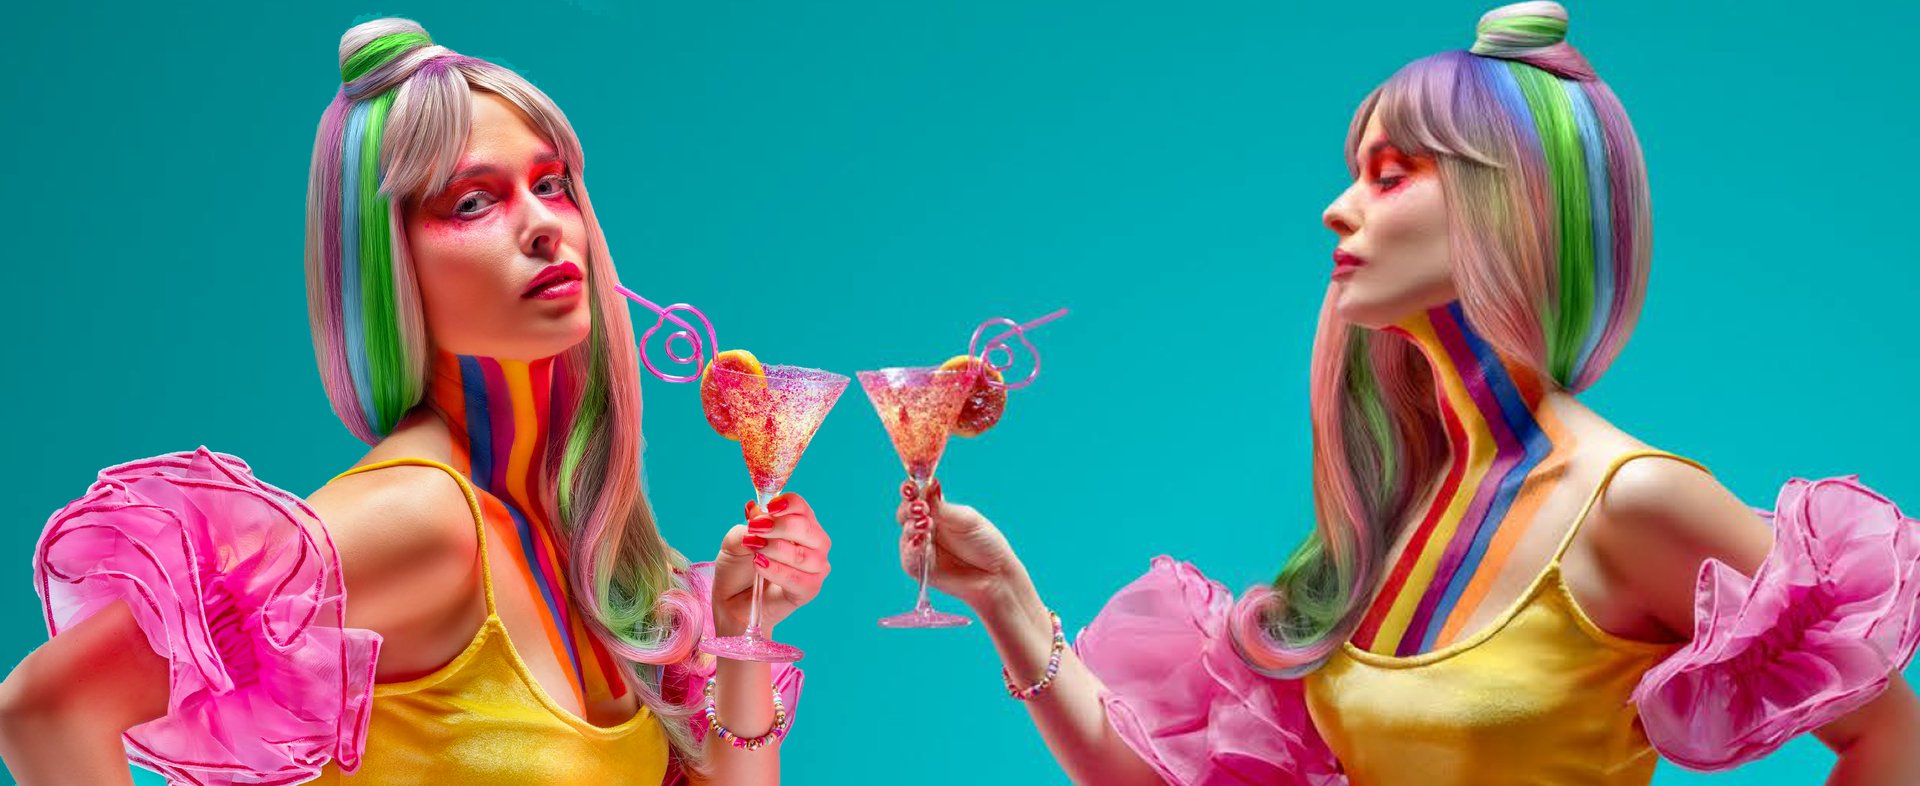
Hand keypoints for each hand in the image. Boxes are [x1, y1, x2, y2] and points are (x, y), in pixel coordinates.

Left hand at [712, 493, 830, 636]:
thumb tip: (757, 509)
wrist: (732, 600)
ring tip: (754, 551)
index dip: (788, 504)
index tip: (769, 507)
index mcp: (801, 524)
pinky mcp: (809, 590)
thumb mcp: (737, 539)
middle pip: (806, 529)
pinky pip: (799, 580)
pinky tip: (760, 566)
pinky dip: (777, 571)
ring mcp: (815, 568)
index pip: (802, 508)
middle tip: (755, 530)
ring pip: (802, 555)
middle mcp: (814, 544)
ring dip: (775, 550)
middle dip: (779, 527)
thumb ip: (750, 524)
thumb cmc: (739, 567)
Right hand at [895, 479, 1026, 609]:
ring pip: (905, 535)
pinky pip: (908, 558)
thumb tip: (928, 485)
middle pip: (905, 514)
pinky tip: (921, 543)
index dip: (910, 490)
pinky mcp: (919, 568)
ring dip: (911, 528)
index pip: (916, 496)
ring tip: (925, 525)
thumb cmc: (985, 543)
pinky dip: (912, 549)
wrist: (995, 574)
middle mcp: (925, 527)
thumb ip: (942, 506)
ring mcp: (920, 548)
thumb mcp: (966, 519)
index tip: (910, 487)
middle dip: (909, 509)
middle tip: (920, 508)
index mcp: (936, 511)